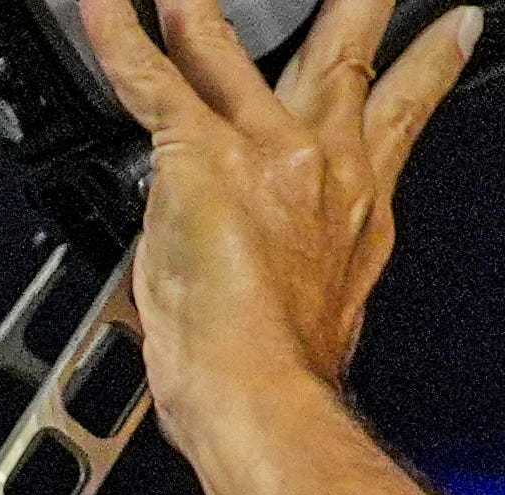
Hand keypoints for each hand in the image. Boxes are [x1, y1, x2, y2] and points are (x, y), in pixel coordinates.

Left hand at [81, 0, 479, 461]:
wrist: (264, 389)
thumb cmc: (285, 368)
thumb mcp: (327, 296)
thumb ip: (312, 250)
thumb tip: (287, 253)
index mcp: (357, 198)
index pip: (400, 110)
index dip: (431, 62)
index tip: (455, 26)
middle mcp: (321, 160)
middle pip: (343, 52)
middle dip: (359, 1)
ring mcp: (261, 151)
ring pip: (231, 51)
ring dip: (202, 6)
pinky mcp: (201, 158)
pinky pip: (153, 81)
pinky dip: (121, 40)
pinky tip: (105, 7)